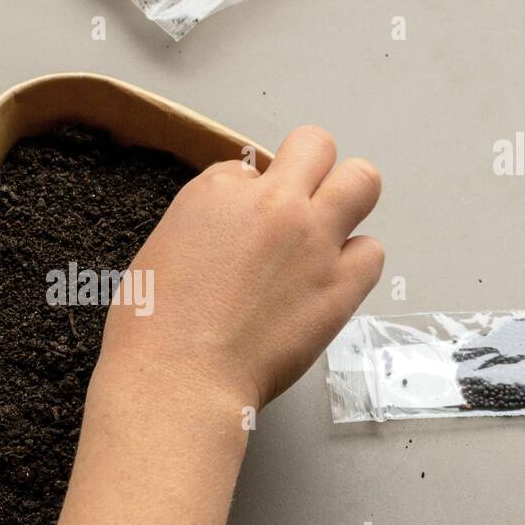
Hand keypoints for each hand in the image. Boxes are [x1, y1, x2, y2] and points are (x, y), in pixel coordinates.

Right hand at [98, 125, 382, 409]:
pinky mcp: (340, 285)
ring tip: (328, 234)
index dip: (246, 196)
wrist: (179, 378)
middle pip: (315, 146)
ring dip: (347, 201)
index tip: (240, 227)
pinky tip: (330, 282)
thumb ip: (201, 226)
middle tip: (300, 202)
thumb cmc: (153, 327)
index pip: (246, 167)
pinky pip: (372, 251)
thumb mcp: (158, 251)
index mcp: (216, 191)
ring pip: (363, 181)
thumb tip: (228, 231)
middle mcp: (272, 204)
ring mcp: (313, 241)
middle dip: (310, 168)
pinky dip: (355, 263)